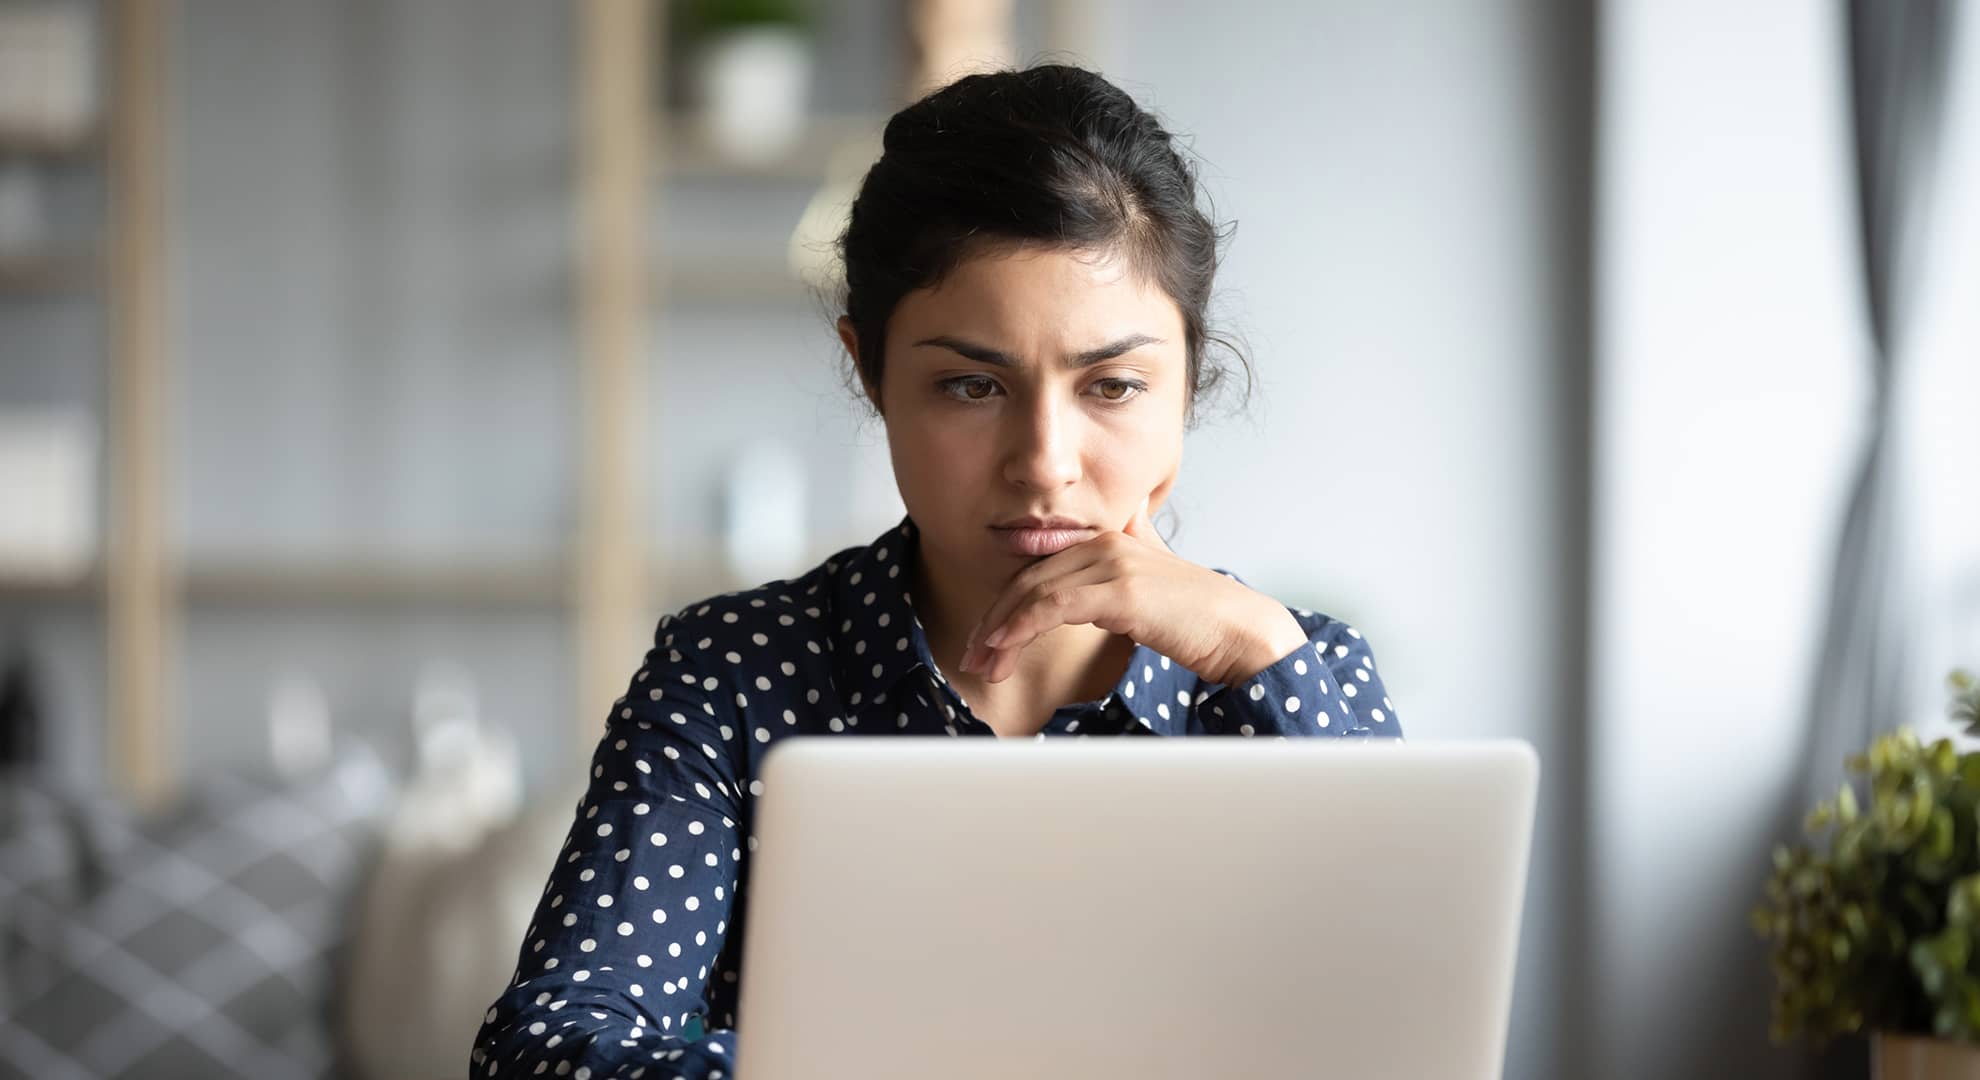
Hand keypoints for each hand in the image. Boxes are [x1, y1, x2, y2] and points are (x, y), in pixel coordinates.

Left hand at [957, 498, 1307, 686]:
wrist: (1241, 632)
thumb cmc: (1198, 617)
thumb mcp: (1152, 580)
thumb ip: (1130, 556)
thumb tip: (1123, 529)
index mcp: (1107, 540)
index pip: (1037, 570)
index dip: (1005, 605)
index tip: (984, 641)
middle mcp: (1105, 544)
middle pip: (1026, 580)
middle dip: (993, 622)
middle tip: (973, 659)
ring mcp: (1112, 563)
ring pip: (1033, 593)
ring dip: (999, 633)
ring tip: (983, 666)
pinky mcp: (1120, 590)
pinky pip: (1052, 606)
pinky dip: (1020, 627)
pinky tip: (1004, 650)